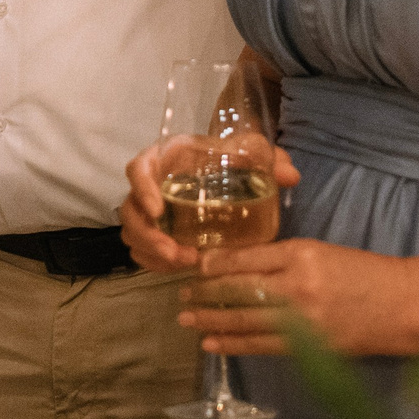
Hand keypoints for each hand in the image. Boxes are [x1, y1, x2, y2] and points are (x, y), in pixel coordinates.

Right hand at [118, 142, 301, 273]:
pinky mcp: (157, 231)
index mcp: (166, 158)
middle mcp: (151, 184)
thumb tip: (289, 175)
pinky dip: (154, 262)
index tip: (159, 210)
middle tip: (175, 253)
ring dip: (152, 252)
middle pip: (129, 209)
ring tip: (185, 263)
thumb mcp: (252, 151)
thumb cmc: (233, 158)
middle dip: (148, 235)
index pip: (138, 168)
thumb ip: (268, 157)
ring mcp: (150, 210)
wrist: (228, 172)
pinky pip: (141, 250)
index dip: (141, 189)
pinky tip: (178, 267)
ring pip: (132, 233)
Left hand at [175, 238, 418, 358]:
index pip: (244, 259)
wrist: (404, 306)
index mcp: (300, 255)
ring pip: (245, 319)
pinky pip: (262, 345)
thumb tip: (235, 265)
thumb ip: (280, 258)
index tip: (192, 266)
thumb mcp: (320, 252)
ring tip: (186, 320)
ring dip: (211, 321)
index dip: (213, 265)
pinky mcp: (309, 347)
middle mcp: (297, 286)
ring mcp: (302, 320)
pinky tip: (213, 343)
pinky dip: (234, 344)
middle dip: (204, 293)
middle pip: (237, 290)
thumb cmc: (362, 273)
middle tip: (181, 295)